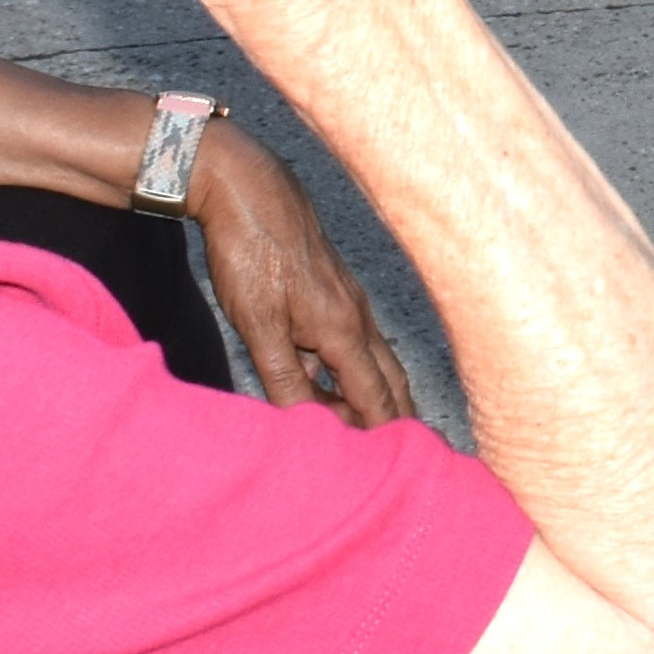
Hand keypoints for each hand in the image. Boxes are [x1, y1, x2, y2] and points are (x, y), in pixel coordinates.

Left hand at [182, 121, 416, 423]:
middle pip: (389, 380)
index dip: (385, 435)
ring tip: (371, 425)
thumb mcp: (258, 322)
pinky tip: (329, 377)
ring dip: (374, 394)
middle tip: (407, 453)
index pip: (375, 398)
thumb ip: (283, 376)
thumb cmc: (249, 252)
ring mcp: (347, 298)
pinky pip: (355, 340)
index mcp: (342, 329)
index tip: (396, 467)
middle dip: (397, 419)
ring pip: (374, 358)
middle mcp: (356, 315)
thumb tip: (304, 424)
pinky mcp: (331, 286)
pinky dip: (354, 369)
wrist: (246, 185)